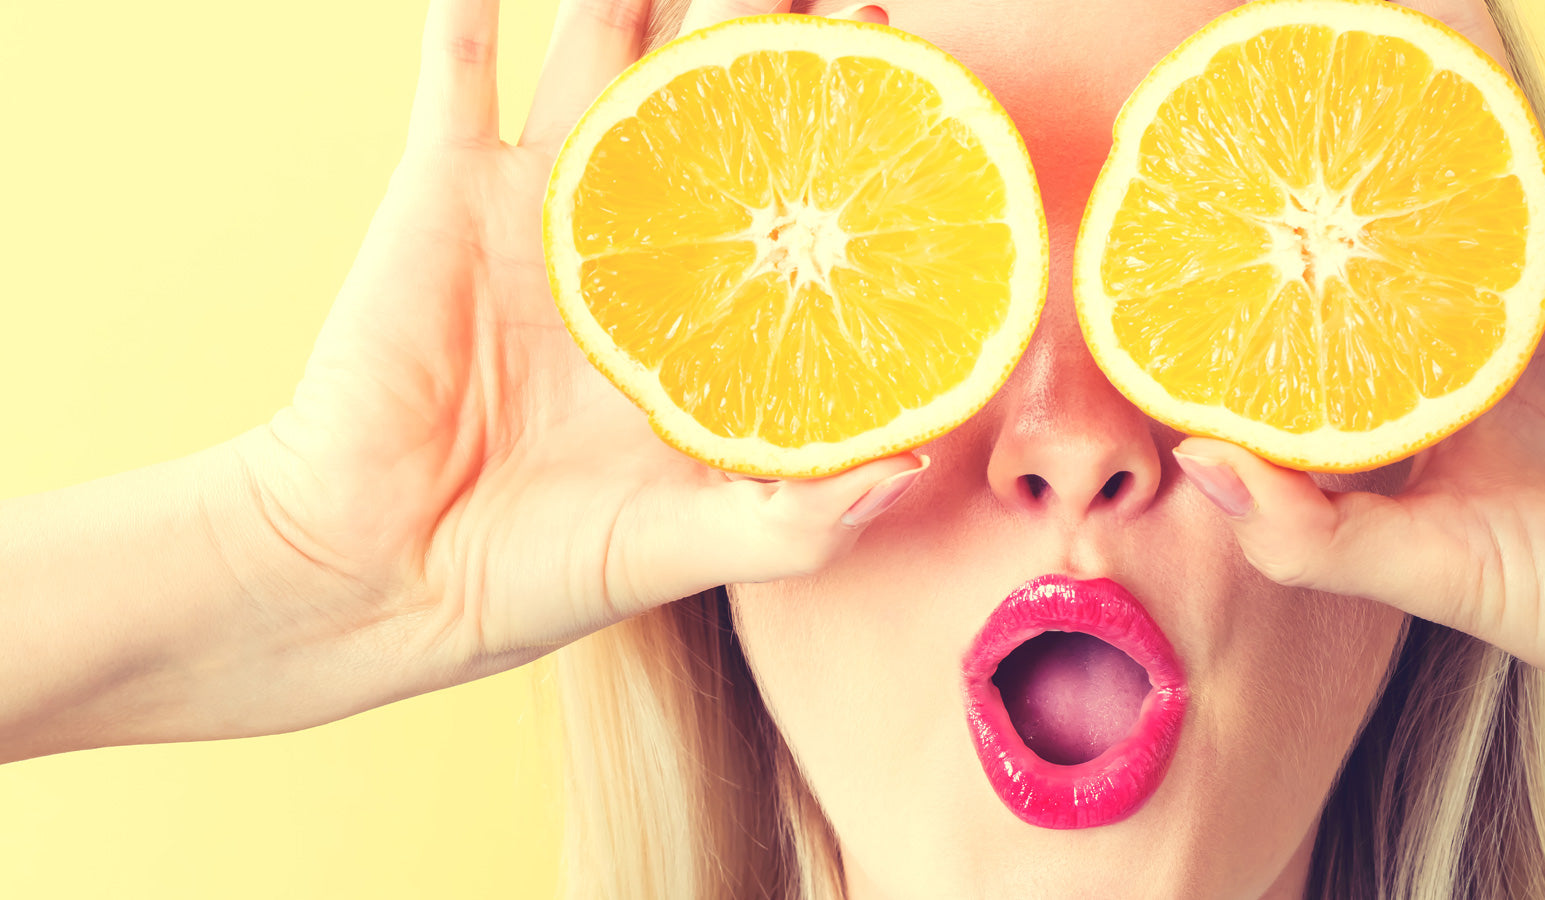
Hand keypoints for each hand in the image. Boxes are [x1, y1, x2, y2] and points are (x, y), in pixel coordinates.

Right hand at [243, 0, 917, 698]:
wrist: (385, 571)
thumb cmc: (542, 569)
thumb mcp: (689, 545)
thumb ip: (797, 517)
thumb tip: (909, 468)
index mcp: (706, 311)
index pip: (794, 186)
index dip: (846, 123)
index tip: (900, 61)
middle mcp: (639, 240)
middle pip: (718, 95)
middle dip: (767, 24)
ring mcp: (541, 203)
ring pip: (602, 53)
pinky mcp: (443, 190)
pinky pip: (456, 70)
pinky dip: (469, 6)